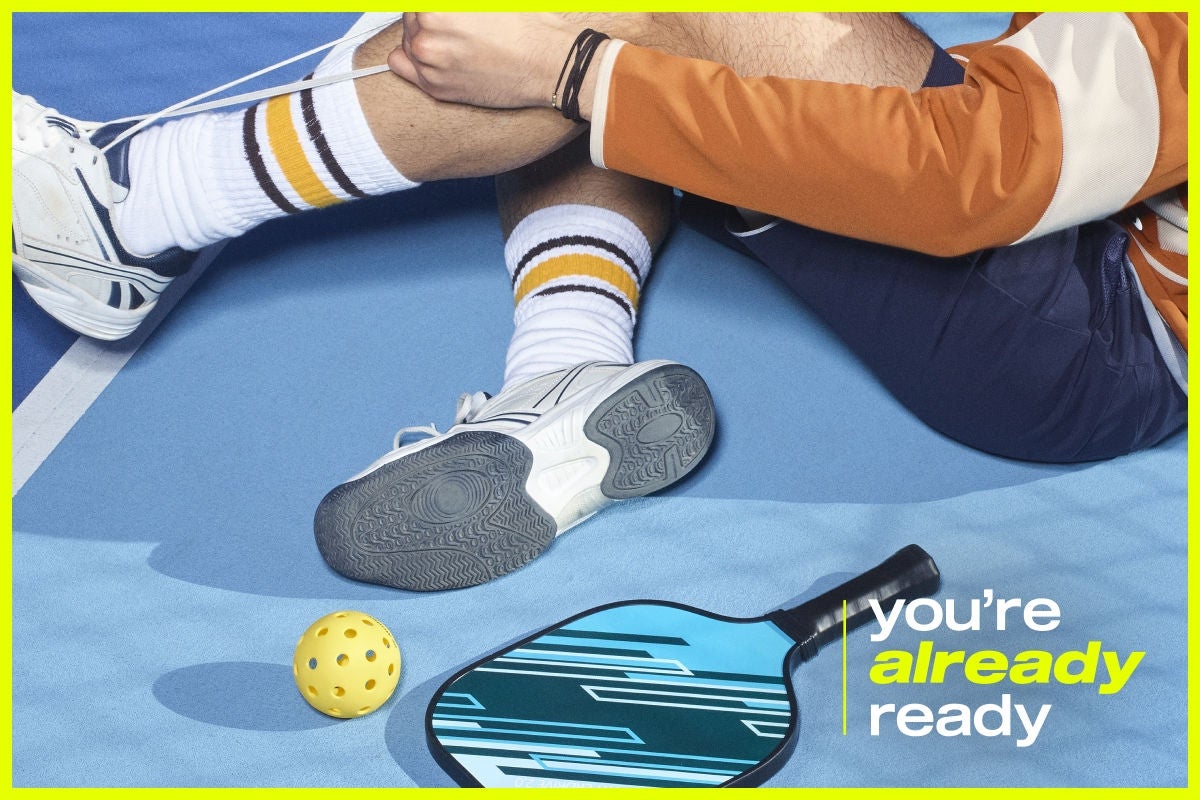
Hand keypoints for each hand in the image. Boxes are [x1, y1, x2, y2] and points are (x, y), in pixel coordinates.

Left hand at [389, 13, 577, 108]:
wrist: (548, 64)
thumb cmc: (527, 26)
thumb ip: (454, 3)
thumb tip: (447, 7)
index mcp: (438, 6)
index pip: (418, 2)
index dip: (438, 6)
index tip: (451, 13)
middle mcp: (427, 31)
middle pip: (412, 15)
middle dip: (429, 15)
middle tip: (456, 23)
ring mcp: (429, 62)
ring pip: (407, 38)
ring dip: (422, 35)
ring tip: (453, 39)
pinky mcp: (436, 87)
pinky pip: (400, 65)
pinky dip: (410, 57)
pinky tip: (432, 54)